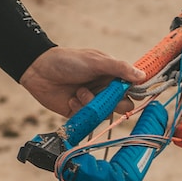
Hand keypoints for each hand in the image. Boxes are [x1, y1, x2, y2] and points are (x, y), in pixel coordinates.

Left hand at [18, 46, 145, 116]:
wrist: (39, 70)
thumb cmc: (68, 61)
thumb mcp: (96, 61)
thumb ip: (119, 68)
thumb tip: (142, 76)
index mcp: (112, 75)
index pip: (132, 88)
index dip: (132, 93)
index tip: (126, 93)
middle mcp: (105, 90)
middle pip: (123, 106)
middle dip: (114, 103)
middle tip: (104, 96)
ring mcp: (92, 102)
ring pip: (106, 114)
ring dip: (93, 105)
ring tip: (79, 92)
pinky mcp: (79, 112)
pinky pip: (89, 119)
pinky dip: (80, 110)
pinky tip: (70, 99)